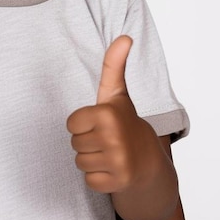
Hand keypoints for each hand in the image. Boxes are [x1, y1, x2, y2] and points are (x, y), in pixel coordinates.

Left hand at [67, 35, 163, 194]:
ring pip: (79, 162)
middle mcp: (114, 137)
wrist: (149, 160)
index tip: (99, 122)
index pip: (71, 123)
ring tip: (109, 152)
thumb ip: (114, 64)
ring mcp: (118, 161)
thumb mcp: (116, 92)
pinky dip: (98, 177)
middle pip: (74, 143)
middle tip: (106, 139)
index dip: (82, 123)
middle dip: (87, 142)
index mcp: (108, 113)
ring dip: (91, 159)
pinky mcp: (119, 182)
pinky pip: (89, 180)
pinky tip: (112, 169)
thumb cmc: (124, 121)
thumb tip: (125, 36)